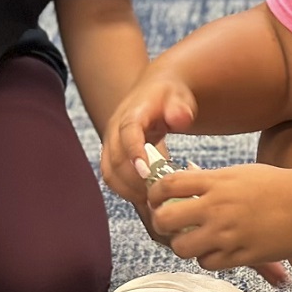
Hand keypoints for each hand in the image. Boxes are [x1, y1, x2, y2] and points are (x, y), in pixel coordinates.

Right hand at [99, 73, 198, 208]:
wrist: (153, 92)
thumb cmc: (168, 97)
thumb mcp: (179, 97)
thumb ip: (181, 108)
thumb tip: (180, 119)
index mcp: (132, 112)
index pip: (128, 132)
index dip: (134, 152)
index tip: (146, 172)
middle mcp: (115, 128)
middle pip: (116, 158)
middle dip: (135, 180)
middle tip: (158, 194)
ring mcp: (110, 143)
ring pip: (110, 173)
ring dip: (129, 190)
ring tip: (153, 199)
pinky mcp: (111, 156)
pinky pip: (112, 178)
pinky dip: (126, 191)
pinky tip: (146, 197)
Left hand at [148, 163, 291, 271]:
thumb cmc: (280, 186)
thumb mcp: (241, 173)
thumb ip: (212, 181)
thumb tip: (186, 185)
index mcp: (216, 182)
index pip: (167, 185)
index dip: (155, 193)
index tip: (157, 199)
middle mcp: (217, 207)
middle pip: (165, 219)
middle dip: (161, 223)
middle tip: (169, 225)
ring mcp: (227, 233)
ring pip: (182, 248)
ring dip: (184, 246)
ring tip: (194, 241)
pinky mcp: (240, 255)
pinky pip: (207, 263)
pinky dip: (207, 259)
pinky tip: (217, 250)